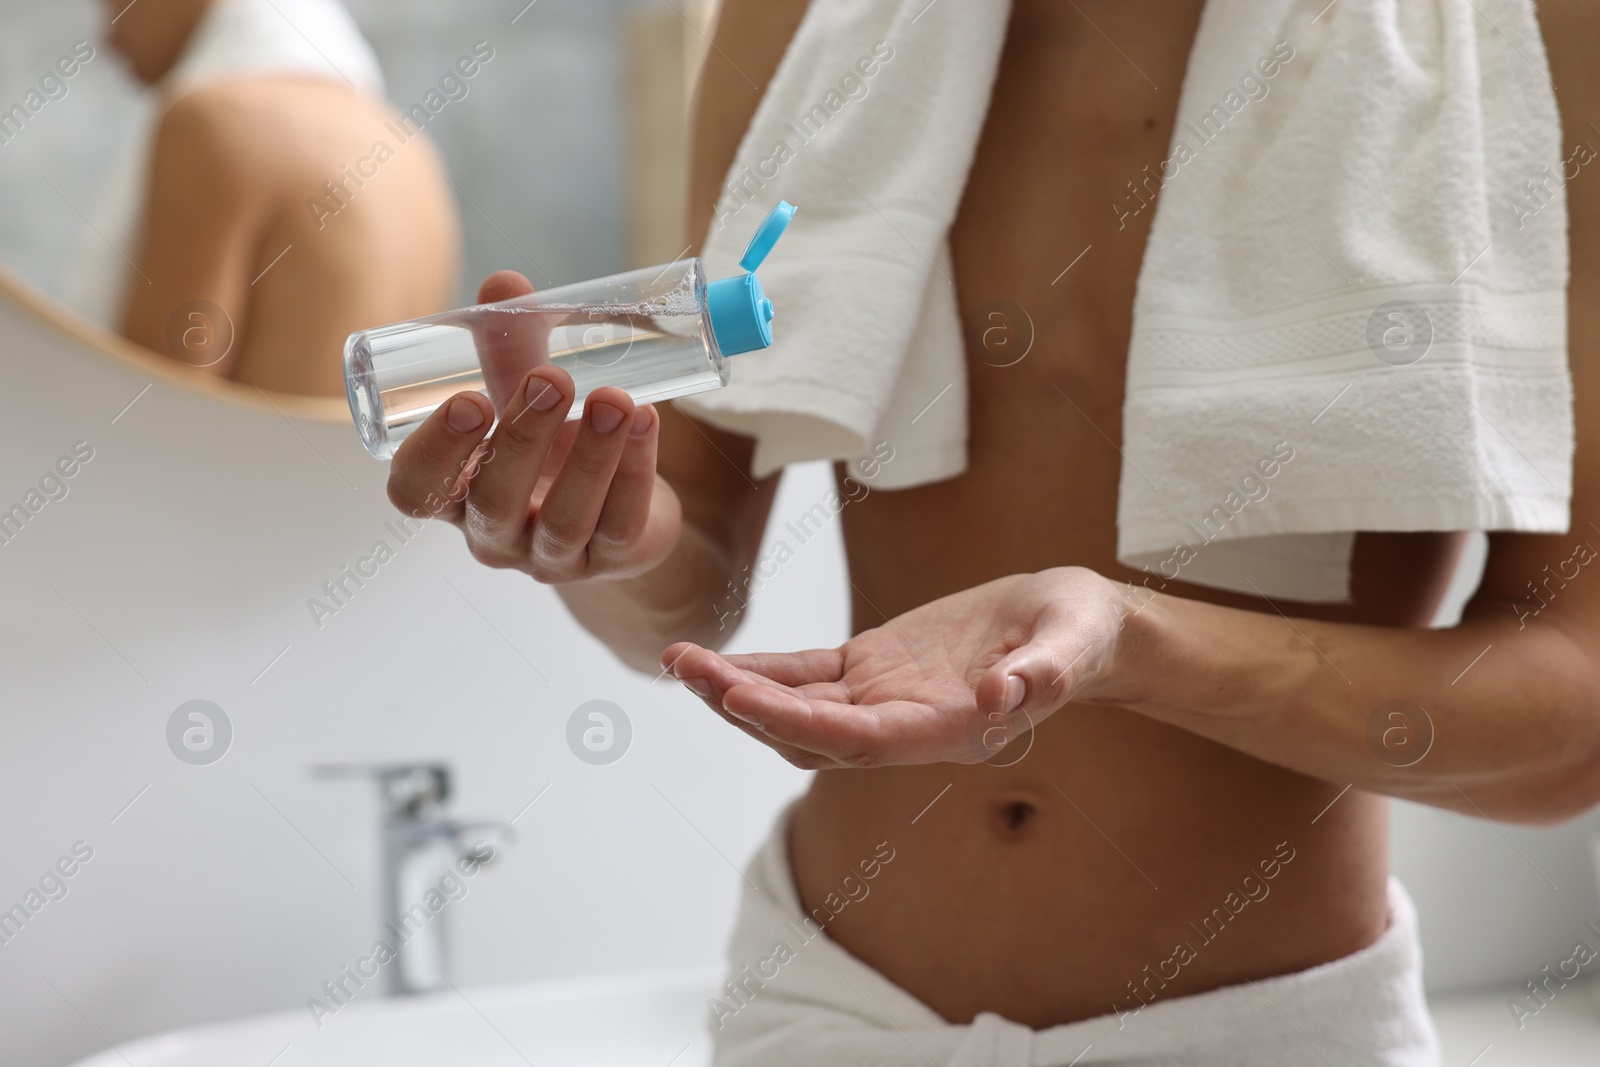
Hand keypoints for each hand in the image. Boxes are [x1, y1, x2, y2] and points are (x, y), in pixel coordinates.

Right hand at [386, 271, 681, 581]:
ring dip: (593, 456)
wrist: (622, 509)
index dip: (435, 453)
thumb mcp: (523, 401)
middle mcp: (496, 534)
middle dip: (523, 439)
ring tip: (614, 399)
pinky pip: (622, 524)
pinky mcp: (612, 560)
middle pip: (496, 501)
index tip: (468, 399)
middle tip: (550, 380)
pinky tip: (647, 422)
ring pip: (567, 519)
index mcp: (456, 495)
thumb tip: (505, 285)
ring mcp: (553, 557)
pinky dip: (637, 471)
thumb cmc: (551, 450)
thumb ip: (509, 349)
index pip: (417, 491)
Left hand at [662, 567, 1132, 767]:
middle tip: (688, 669)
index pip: (857, 739)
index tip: (741, 697)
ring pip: (794, 708)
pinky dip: (759, 668)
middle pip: (807, 731)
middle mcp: (903, 728)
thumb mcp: (1073, 645)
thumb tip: (1004, 697)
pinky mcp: (871, 669)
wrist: (1075, 628)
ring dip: (737, 691)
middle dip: (745, 706)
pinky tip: (714, 660)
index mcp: (946, 732)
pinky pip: (803, 675)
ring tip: (681, 662)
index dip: (797, 721)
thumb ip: (1044, 674)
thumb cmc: (1080, 636)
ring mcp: (882, 700)